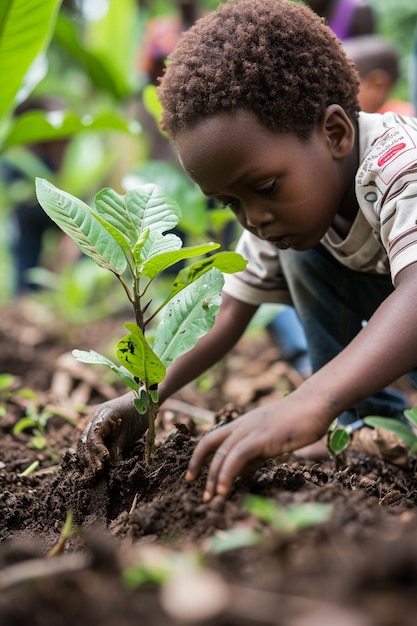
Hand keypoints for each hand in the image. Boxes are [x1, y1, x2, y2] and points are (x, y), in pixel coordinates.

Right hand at [77, 393, 148, 472]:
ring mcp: (95, 420)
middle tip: (96, 472)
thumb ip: (117, 448)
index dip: (96, 452)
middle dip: (90, 457)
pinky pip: (91, 438)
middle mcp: (95, 417)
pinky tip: (94, 461)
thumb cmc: (139, 414)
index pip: (93, 437)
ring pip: (85, 440)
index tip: (102, 464)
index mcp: (102, 416)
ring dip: (89, 455)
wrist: (145, 399)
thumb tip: (111, 466)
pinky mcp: (99, 425)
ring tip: (94, 471)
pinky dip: (92, 450)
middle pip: (86, 440)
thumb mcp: (129, 433)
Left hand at [185, 394, 329, 500]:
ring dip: (213, 477)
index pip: (212, 439)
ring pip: (222, 453)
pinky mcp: (262, 437)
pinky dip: (227, 473)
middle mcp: (241, 425)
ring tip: (211, 497)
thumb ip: (255, 454)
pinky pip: (237, 456)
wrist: (315, 403)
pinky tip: (224, 489)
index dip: (199, 457)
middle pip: (209, 444)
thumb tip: (241, 473)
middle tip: (200, 493)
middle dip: (199, 468)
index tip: (192, 476)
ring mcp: (251, 429)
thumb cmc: (298, 422)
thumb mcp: (271, 439)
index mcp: (242, 424)